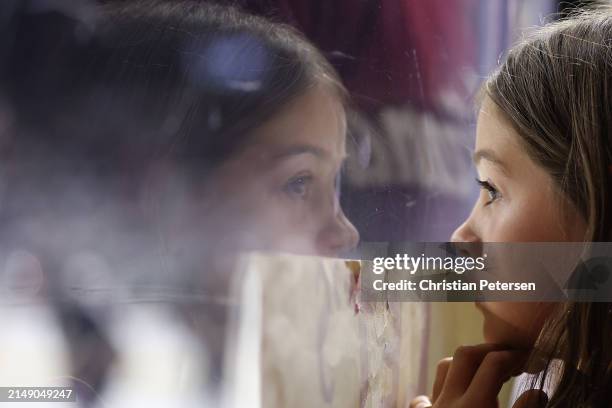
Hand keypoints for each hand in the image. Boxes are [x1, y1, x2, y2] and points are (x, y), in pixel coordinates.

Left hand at [409, 344, 545, 407]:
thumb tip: (539, 391)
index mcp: (475, 406)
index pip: (494, 363)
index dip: (515, 356)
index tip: (530, 359)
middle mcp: (448, 402)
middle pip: (466, 355)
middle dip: (489, 351)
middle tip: (510, 358)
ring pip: (444, 368)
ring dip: (465, 365)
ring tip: (485, 373)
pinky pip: (423, 398)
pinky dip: (438, 393)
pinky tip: (451, 400)